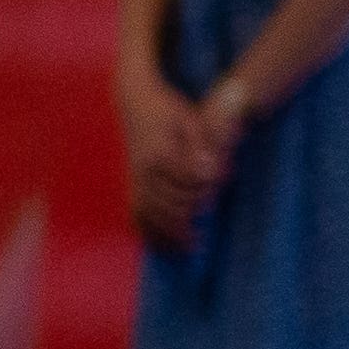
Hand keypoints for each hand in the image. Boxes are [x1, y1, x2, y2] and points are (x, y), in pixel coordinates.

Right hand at [122, 71, 235, 248]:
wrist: (136, 99)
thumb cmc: (169, 109)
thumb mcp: (190, 122)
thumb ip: (202, 147)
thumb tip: (210, 172)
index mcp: (159, 156)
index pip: (184, 186)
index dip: (202, 194)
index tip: (216, 200)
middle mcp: (143, 171)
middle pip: (165, 207)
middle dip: (184, 224)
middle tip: (201, 240)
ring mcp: (134, 177)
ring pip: (148, 215)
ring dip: (166, 235)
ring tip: (187, 249)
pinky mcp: (131, 181)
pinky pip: (135, 212)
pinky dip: (147, 230)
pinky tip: (162, 243)